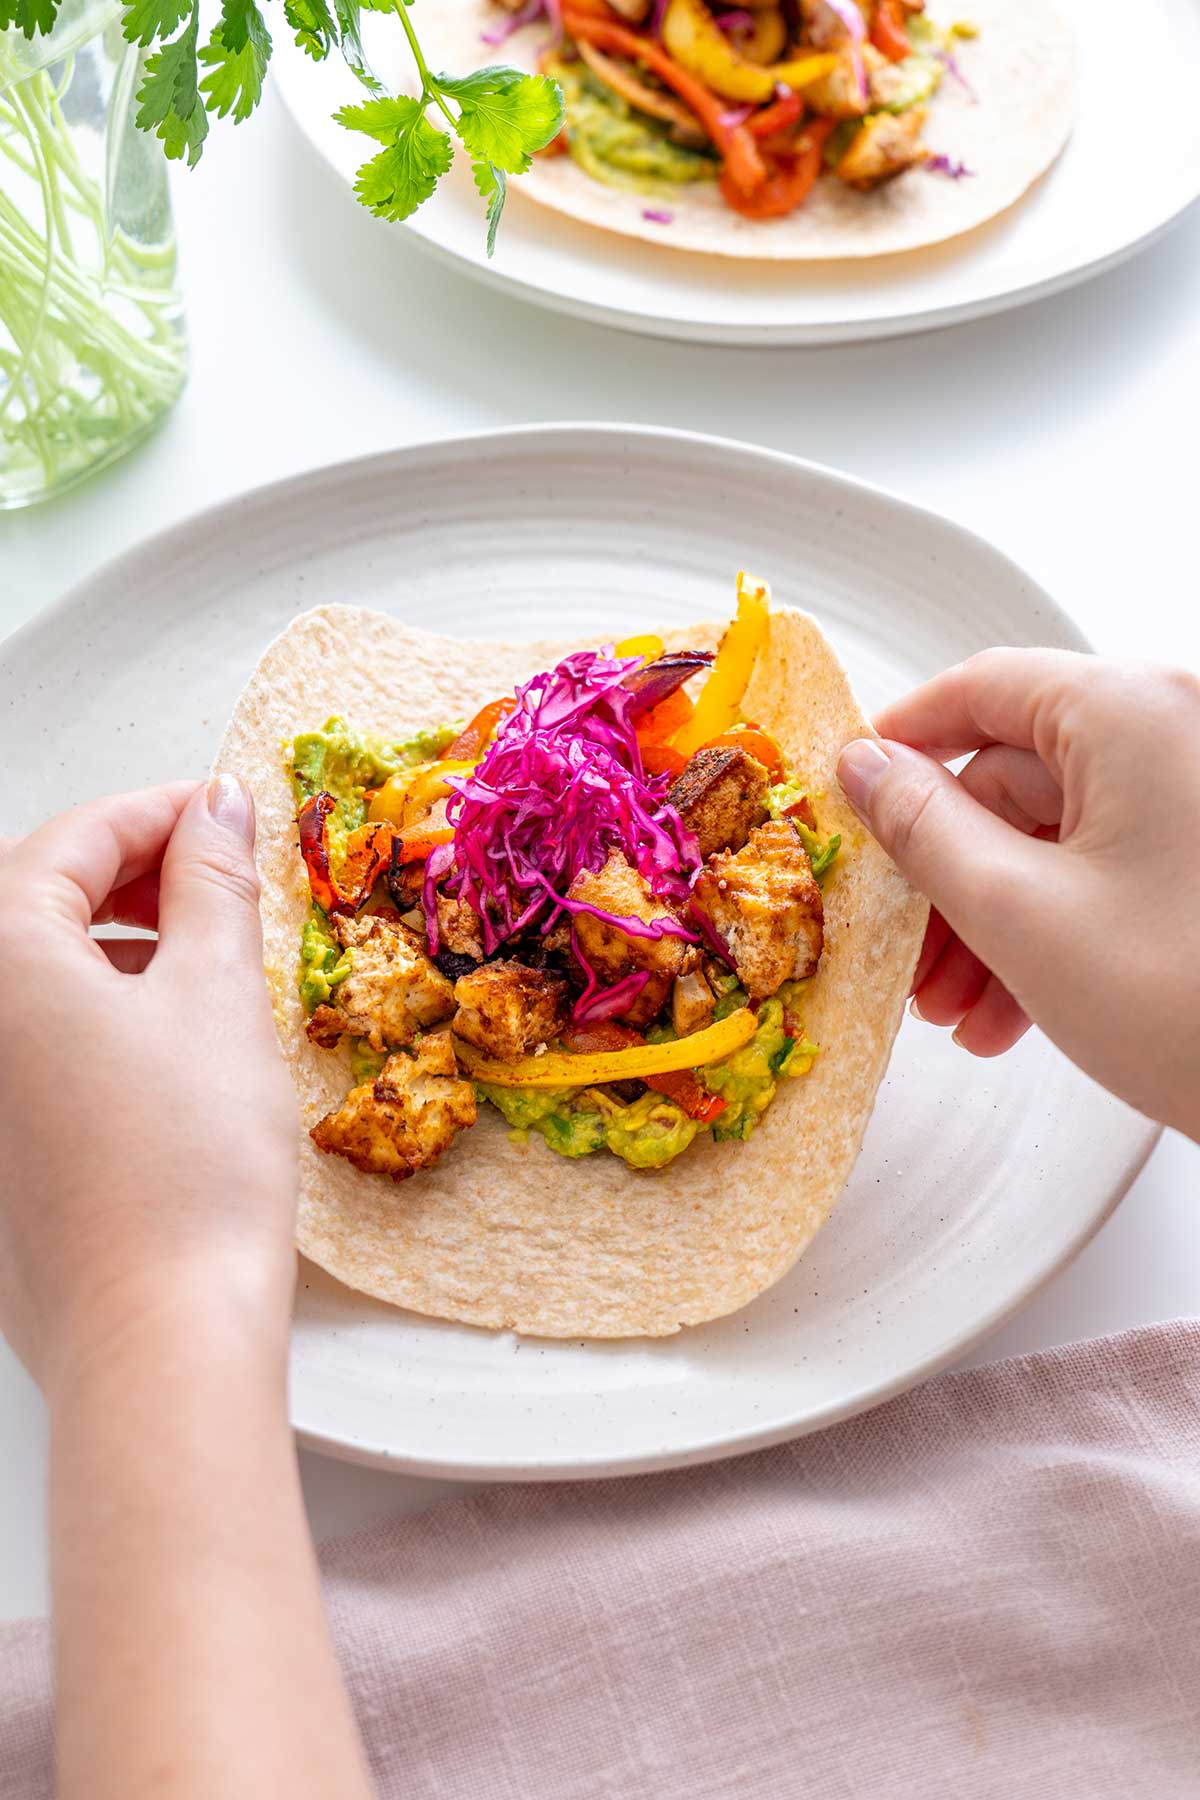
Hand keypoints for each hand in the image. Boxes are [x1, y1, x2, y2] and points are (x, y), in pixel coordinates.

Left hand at [0, 779, 297, 1390]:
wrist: (157, 1337)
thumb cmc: (191, 1161)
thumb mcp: (220, 995)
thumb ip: (215, 882)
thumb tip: (220, 806)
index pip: (74, 840)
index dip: (162, 812)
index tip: (232, 811)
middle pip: (35, 899)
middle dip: (130, 874)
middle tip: (218, 879)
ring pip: (30, 971)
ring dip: (110, 941)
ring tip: (201, 959)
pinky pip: (26, 1038)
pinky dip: (87, 1009)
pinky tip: (160, 1040)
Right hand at [836, 651, 1199, 1140]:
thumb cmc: (1189, 1001)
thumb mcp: (1020, 913)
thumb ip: (923, 829)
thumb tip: (862, 767)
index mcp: (1131, 711)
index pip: (983, 688)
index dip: (902, 742)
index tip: (847, 796)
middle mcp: (1179, 728)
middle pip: (1018, 778)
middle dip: (950, 879)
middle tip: (906, 963)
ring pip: (1063, 834)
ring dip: (996, 922)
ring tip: (961, 1015)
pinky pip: (1118, 866)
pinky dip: (1060, 929)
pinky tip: (1018, 1015)